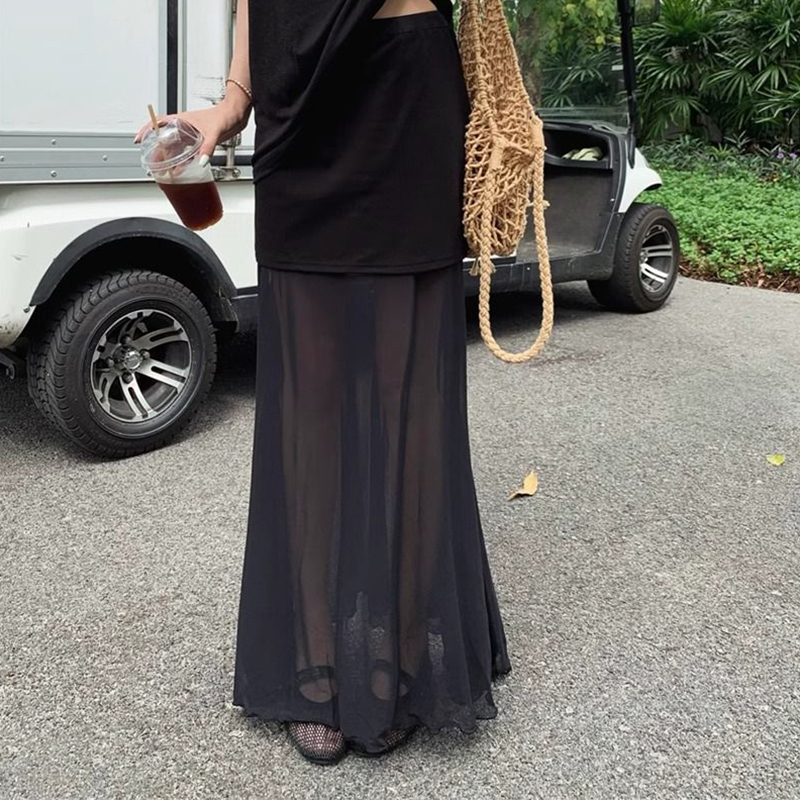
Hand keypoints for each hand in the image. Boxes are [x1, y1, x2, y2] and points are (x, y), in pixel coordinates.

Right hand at [133, 99, 250, 161]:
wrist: (236, 114)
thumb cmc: (225, 115)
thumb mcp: (214, 132)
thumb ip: (207, 147)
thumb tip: (201, 161)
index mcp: (183, 119)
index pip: (159, 122)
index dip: (147, 130)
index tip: (139, 139)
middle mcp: (185, 126)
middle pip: (165, 138)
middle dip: (157, 150)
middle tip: (152, 162)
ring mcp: (191, 133)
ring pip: (175, 145)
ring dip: (169, 156)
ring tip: (164, 168)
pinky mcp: (199, 140)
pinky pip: (186, 151)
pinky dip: (182, 159)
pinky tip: (181, 168)